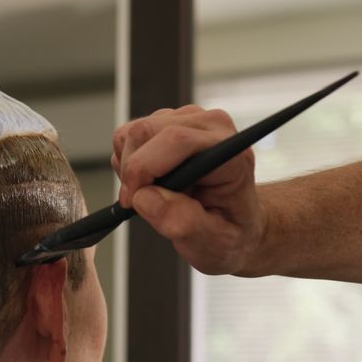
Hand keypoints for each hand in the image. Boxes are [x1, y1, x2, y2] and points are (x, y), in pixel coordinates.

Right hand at [111, 105, 264, 274]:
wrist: (234, 220)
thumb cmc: (229, 229)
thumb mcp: (213, 242)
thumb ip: (183, 222)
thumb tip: (144, 197)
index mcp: (229, 152)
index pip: (176, 140)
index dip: (143, 168)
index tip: (133, 201)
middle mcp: (210, 127)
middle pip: (145, 131)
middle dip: (131, 172)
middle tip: (137, 204)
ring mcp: (187, 120)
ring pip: (131, 133)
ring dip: (129, 168)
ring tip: (153, 193)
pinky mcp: (167, 122)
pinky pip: (128, 136)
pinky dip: (127, 162)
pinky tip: (150, 181)